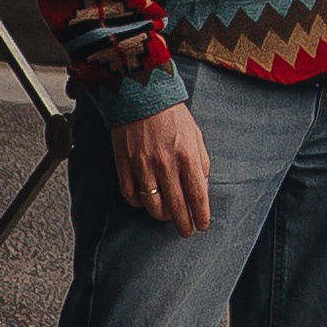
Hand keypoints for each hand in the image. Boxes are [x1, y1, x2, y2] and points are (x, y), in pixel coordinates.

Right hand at [110, 100, 210, 231]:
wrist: (141, 95)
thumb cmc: (171, 115)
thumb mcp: (195, 135)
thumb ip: (201, 162)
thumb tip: (202, 188)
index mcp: (187, 155)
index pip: (197, 195)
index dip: (200, 215)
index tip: (202, 226)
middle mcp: (165, 163)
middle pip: (176, 206)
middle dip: (183, 224)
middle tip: (186, 231)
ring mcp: (142, 165)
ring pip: (153, 205)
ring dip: (162, 216)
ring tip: (167, 217)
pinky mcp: (124, 165)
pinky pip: (131, 195)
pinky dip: (139, 204)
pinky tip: (147, 202)